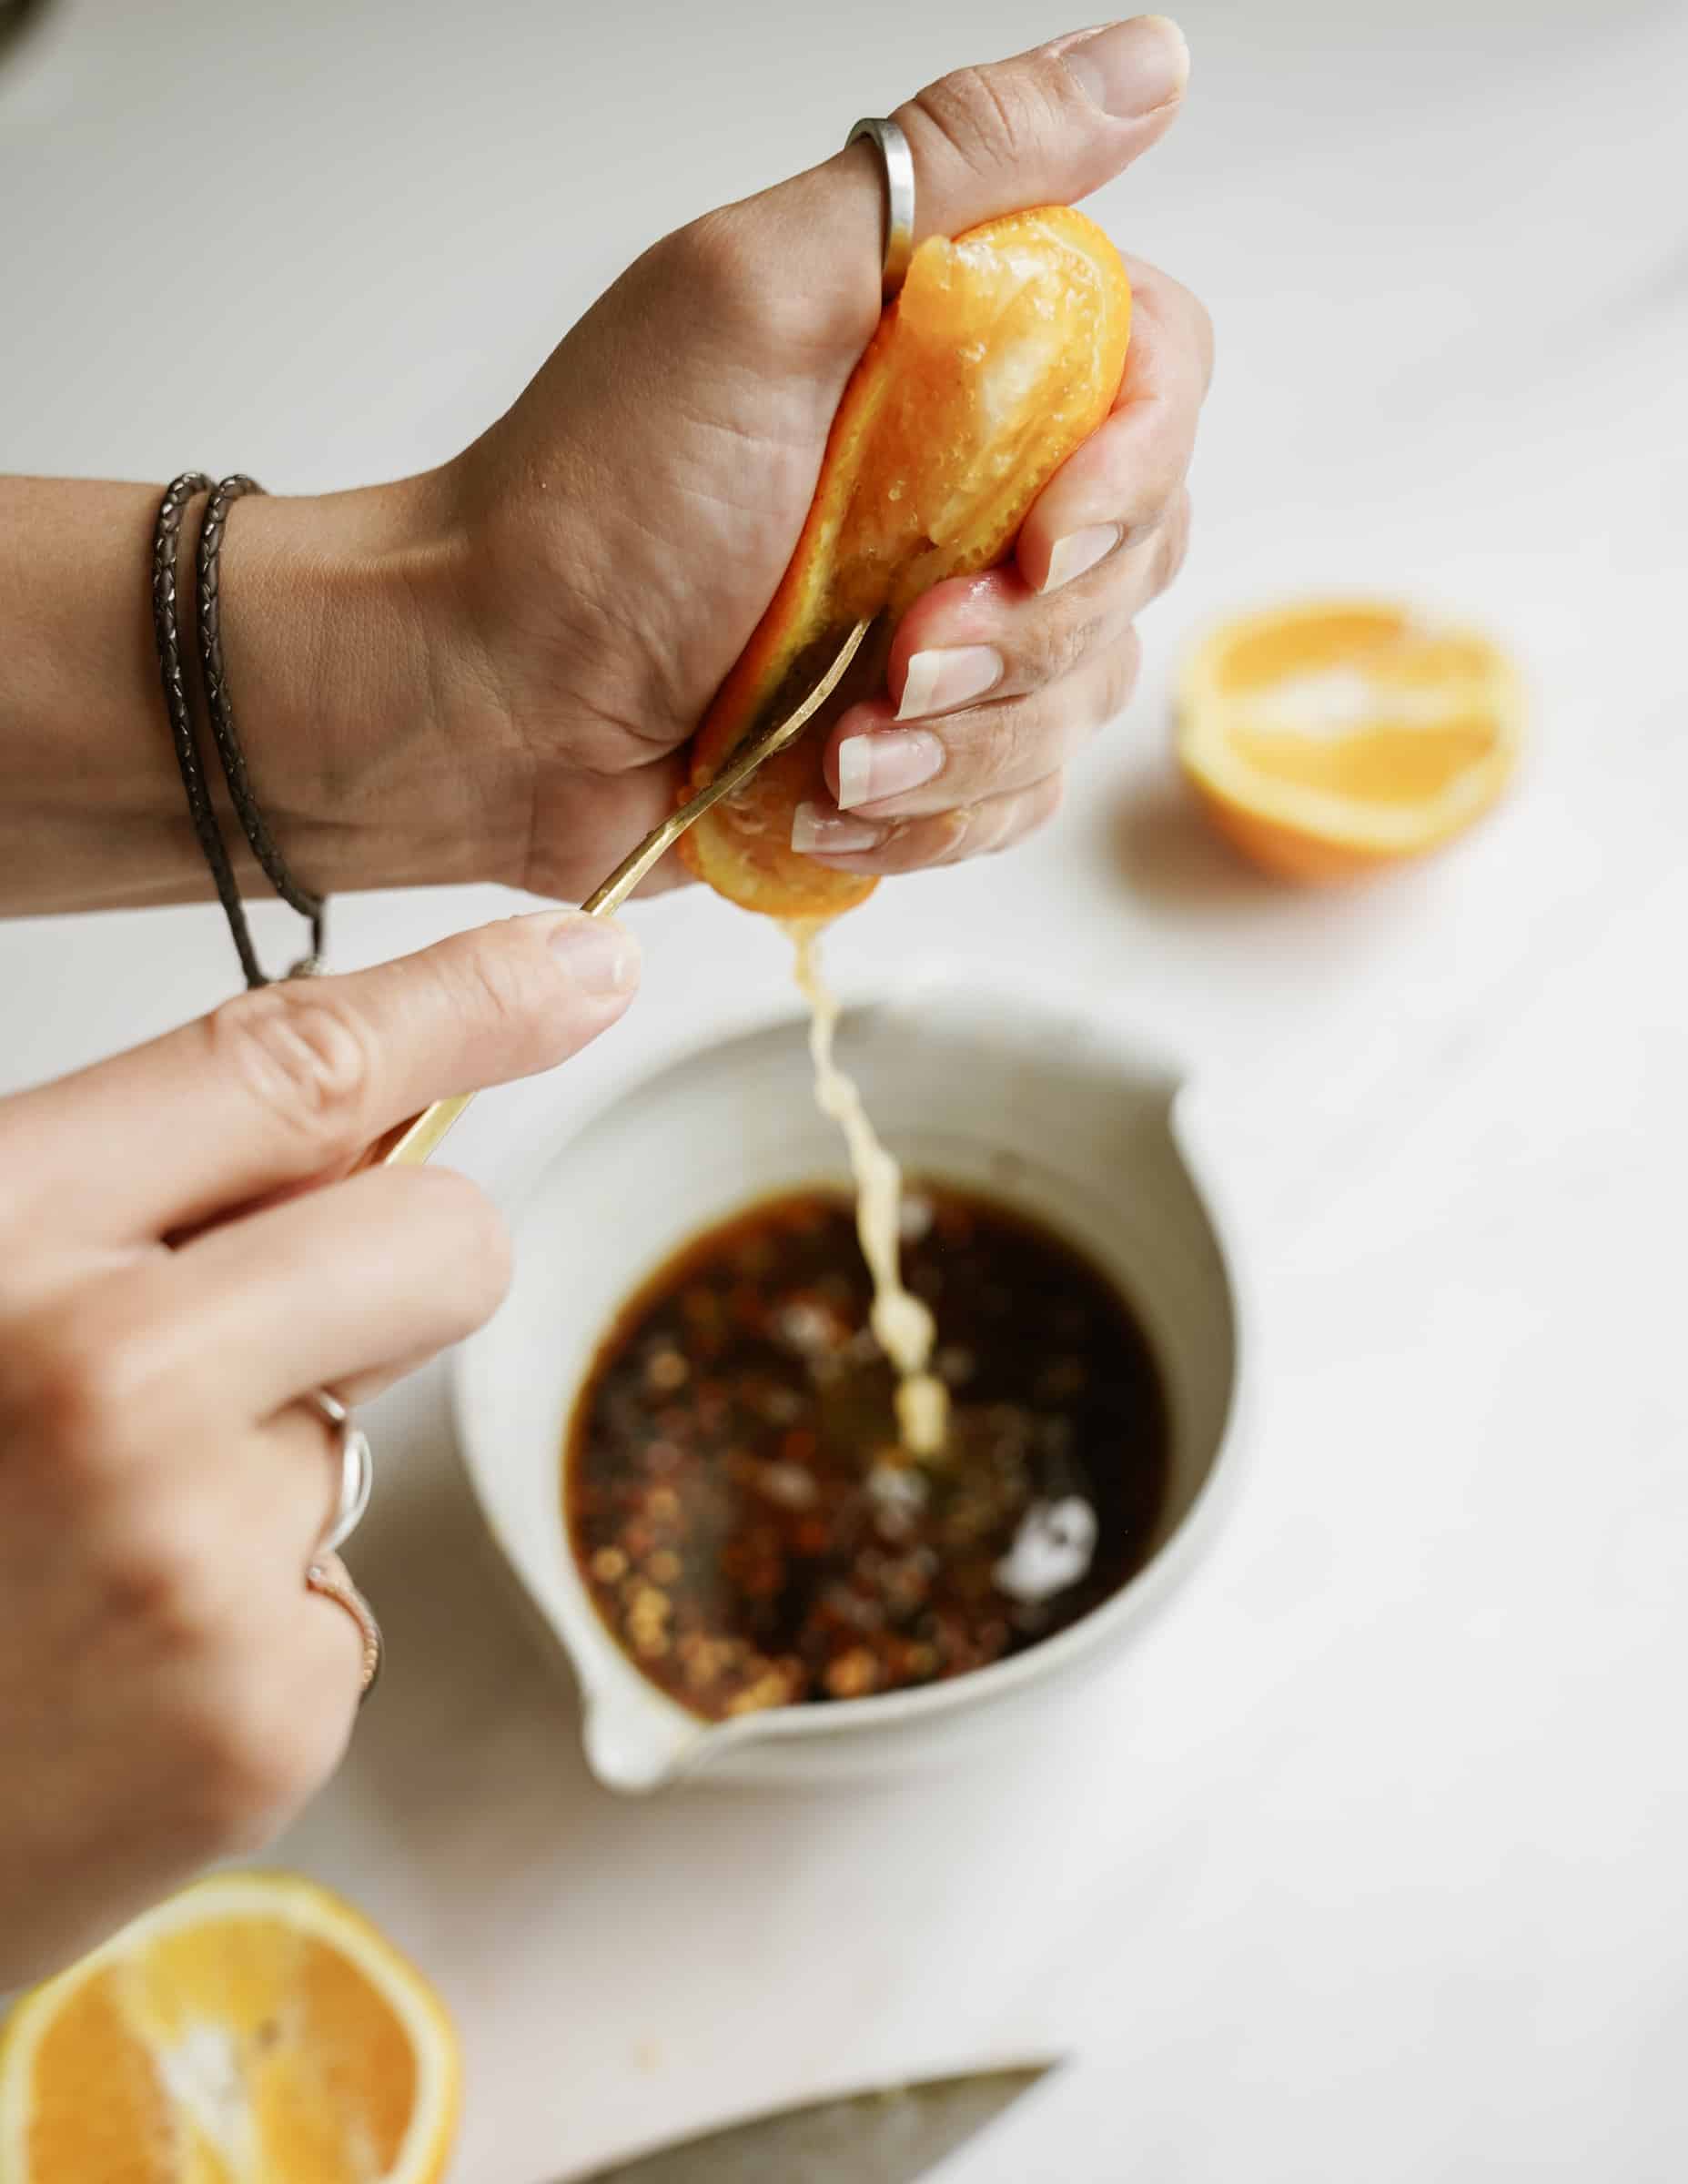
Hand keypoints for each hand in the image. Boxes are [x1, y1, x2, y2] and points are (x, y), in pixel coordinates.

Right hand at [0, 911, 636, 1986]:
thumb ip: (129, 1189)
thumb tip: (367, 1113)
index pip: (294, 1066)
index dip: (465, 1000)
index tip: (583, 967)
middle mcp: (102, 1380)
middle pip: (440, 1238)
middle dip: (402, 1264)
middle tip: (266, 1342)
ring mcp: (196, 1559)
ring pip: (366, 1432)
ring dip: (262, 1473)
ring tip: (85, 1559)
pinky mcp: (261, 1715)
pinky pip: (335, 1595)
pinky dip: (249, 1622)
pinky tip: (111, 1671)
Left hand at [414, 16, 1210, 895]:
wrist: (491, 700)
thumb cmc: (595, 501)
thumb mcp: (763, 294)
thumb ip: (959, 166)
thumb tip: (1150, 60)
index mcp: (957, 358)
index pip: (1157, 380)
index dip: (1137, 468)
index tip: (1048, 533)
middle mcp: (971, 484)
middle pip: (1140, 553)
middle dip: (1029, 634)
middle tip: (901, 654)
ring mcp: (950, 624)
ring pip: (1084, 695)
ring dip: (967, 742)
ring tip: (840, 746)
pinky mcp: (918, 747)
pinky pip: (1015, 796)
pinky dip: (931, 818)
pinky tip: (829, 797)